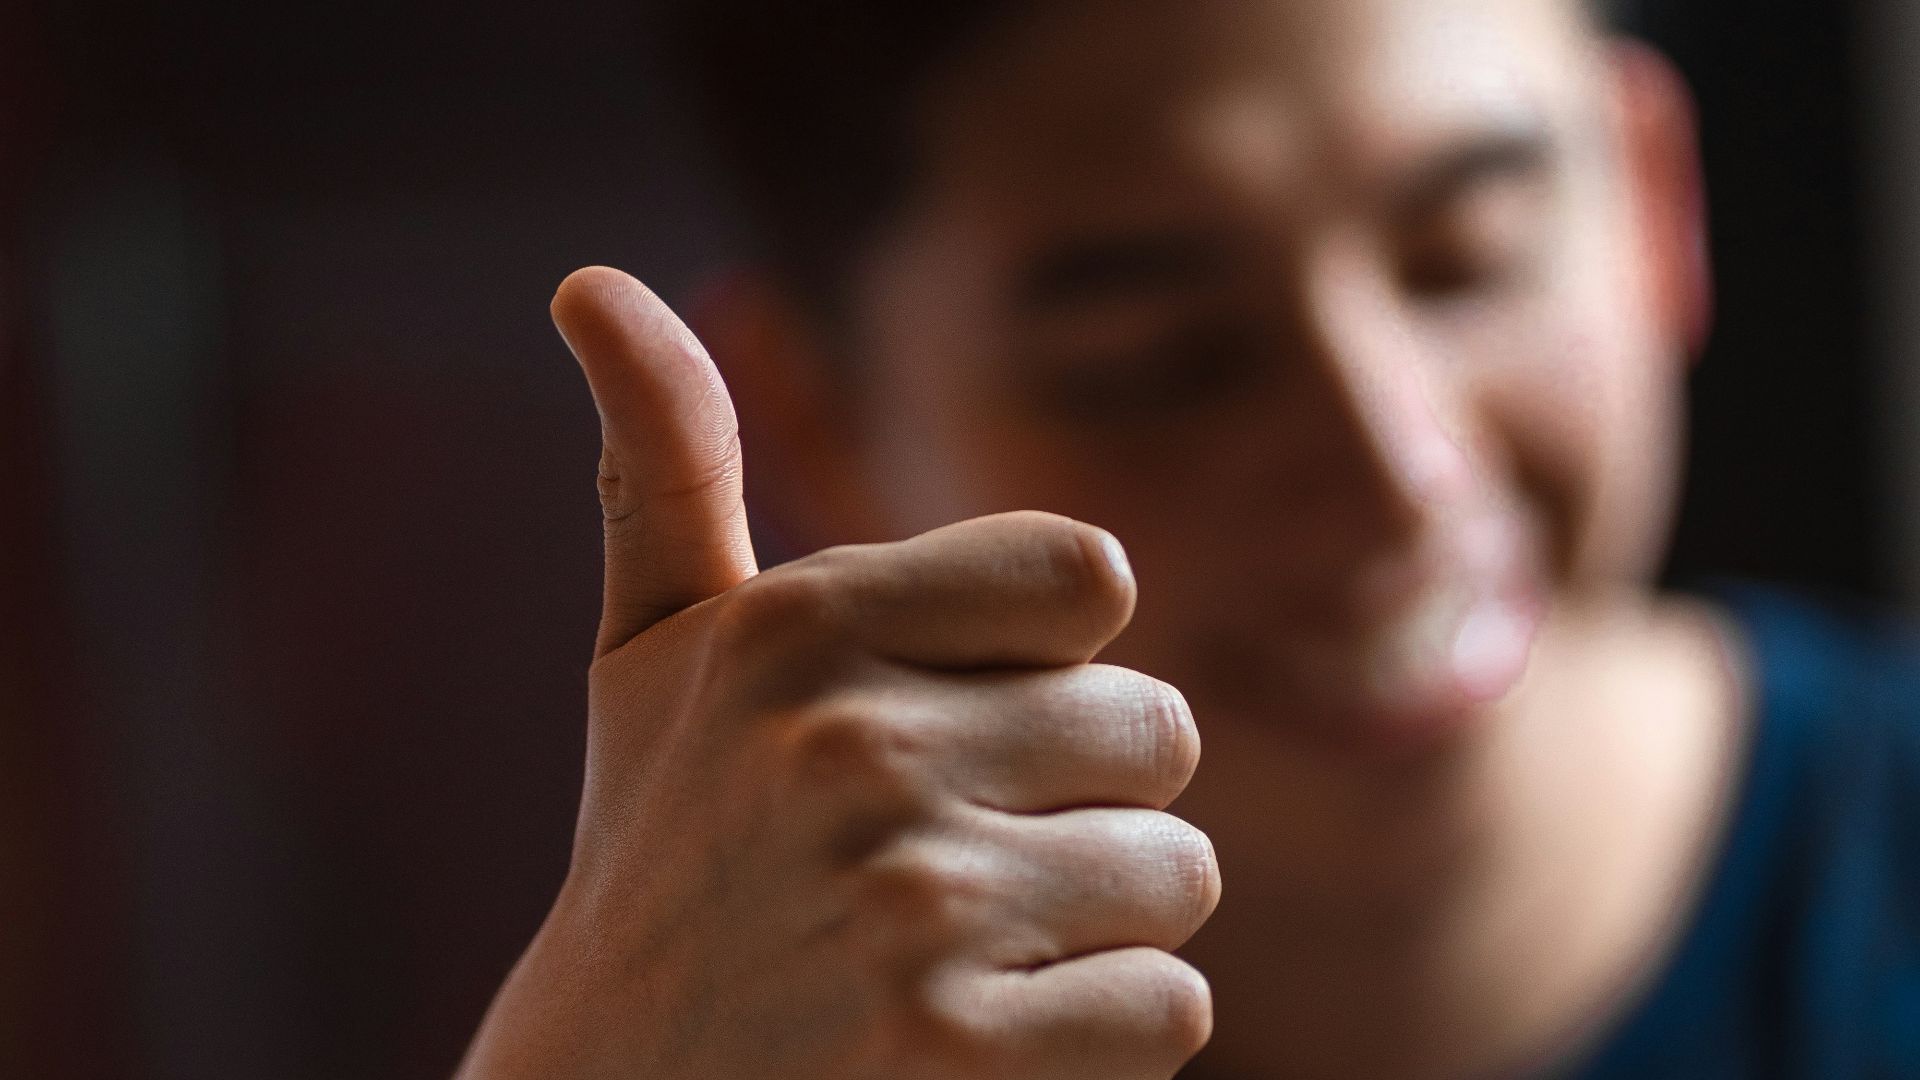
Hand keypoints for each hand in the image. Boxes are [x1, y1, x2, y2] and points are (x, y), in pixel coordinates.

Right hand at [457, 267, 1218, 1079]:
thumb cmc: (665, 847)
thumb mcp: (649, 651)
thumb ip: (664, 461)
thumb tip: (590, 279)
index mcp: (799, 622)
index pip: (1094, 581)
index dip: (1047, 663)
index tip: (958, 717)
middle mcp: (851, 745)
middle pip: (1159, 731)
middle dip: (1086, 799)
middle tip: (958, 854)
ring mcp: (905, 905)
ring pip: (1178, 873)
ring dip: (1099, 921)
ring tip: (966, 947)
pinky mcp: (953, 1054)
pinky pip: (1171, 1010)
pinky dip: (1106, 1035)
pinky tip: (989, 1035)